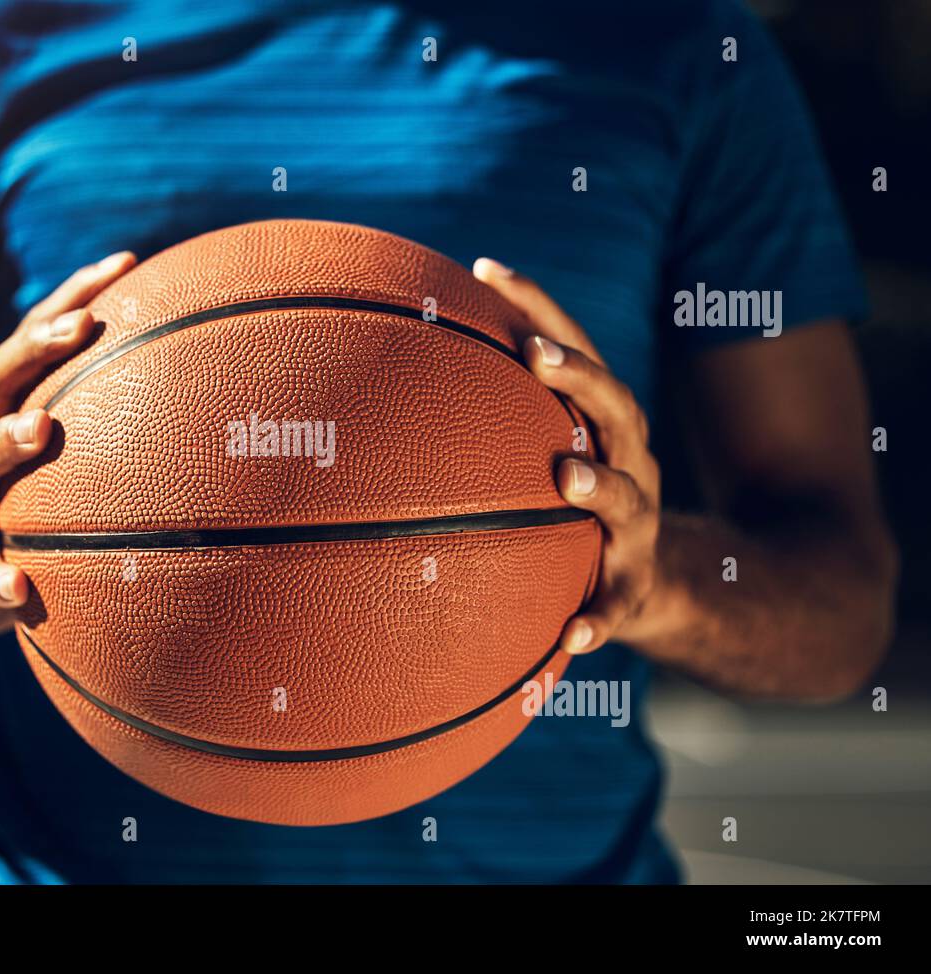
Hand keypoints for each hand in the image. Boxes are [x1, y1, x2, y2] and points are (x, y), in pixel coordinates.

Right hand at [0, 251, 136, 635]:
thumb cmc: (25, 500)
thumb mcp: (54, 454)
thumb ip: (104, 416)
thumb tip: (204, 378)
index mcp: (0, 408)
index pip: (32, 339)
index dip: (71, 296)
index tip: (123, 262)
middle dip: (35, 349)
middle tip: (82, 327)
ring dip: (5, 440)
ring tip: (38, 428)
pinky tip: (16, 589)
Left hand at [474, 257, 661, 654]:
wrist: (652, 581)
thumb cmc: (574, 501)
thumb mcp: (548, 450)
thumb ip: (492, 414)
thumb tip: (390, 360)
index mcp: (600, 423)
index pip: (572, 350)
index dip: (536, 306)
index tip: (486, 267)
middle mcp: (628, 461)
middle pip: (615, 406)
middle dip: (579, 375)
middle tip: (537, 355)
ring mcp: (636, 526)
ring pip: (628, 499)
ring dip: (600, 483)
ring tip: (568, 476)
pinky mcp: (633, 587)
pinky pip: (618, 604)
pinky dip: (599, 618)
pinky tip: (572, 636)